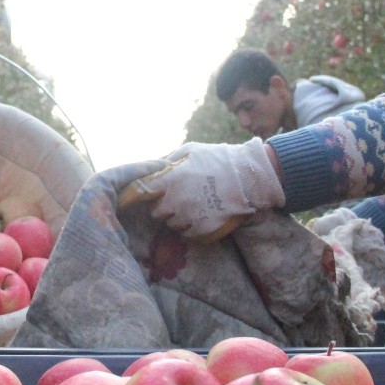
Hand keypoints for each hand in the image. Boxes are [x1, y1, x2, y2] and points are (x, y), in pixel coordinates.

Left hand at [120, 139, 284, 241]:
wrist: (250, 176)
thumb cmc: (218, 159)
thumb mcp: (189, 150)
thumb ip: (165, 161)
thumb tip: (146, 169)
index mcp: (171, 178)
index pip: (140, 191)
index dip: (135, 195)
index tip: (134, 197)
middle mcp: (177, 200)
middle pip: (156, 211)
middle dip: (163, 205)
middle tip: (176, 197)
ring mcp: (190, 216)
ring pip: (171, 224)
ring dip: (177, 217)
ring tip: (192, 204)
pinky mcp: (203, 229)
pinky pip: (187, 233)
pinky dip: (191, 227)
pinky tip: (201, 214)